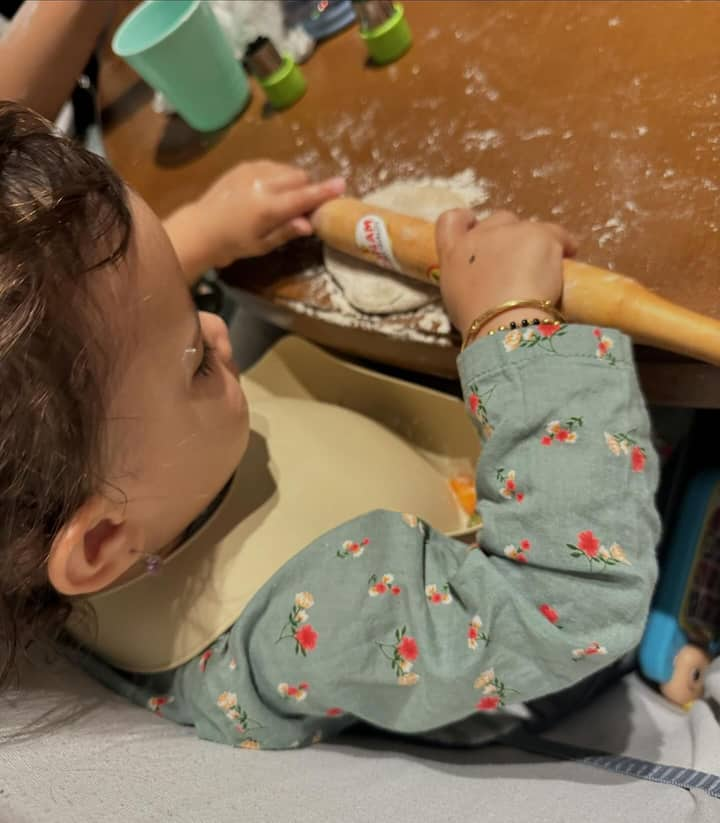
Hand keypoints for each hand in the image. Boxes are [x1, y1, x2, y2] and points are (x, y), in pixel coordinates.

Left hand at [195, 161, 344, 264]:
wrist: (201, 227)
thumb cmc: (235, 243)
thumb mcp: (262, 244)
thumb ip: (287, 231)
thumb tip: (310, 224)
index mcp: (267, 207)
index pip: (303, 197)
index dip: (324, 191)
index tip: (342, 185)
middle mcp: (261, 183)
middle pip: (300, 177)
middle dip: (308, 188)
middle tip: (305, 206)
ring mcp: (252, 170)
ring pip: (288, 169)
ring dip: (294, 181)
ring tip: (286, 199)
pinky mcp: (245, 165)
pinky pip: (273, 165)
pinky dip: (280, 176)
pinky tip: (271, 190)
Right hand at [435, 210, 577, 337]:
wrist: (504, 323)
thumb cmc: (478, 322)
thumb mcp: (458, 302)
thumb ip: (467, 280)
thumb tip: (483, 280)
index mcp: (453, 253)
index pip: (449, 221)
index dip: (464, 220)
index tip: (474, 225)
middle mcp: (479, 236)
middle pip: (497, 220)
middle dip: (509, 235)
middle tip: (519, 262)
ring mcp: (510, 232)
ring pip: (528, 228)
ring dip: (535, 243)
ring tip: (545, 268)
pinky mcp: (539, 235)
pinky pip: (557, 234)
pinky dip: (564, 244)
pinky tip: (569, 257)